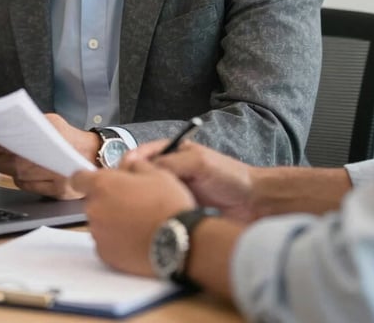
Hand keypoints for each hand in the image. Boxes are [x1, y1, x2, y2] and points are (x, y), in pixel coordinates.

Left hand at [0, 113, 99, 199]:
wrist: (96, 156)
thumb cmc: (71, 138)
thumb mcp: (53, 122)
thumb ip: (31, 124)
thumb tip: (2, 128)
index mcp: (52, 135)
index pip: (15, 139)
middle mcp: (54, 157)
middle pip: (14, 160)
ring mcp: (56, 177)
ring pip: (19, 175)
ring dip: (4, 168)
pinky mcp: (58, 192)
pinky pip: (29, 187)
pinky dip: (19, 180)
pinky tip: (17, 173)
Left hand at [71, 159, 195, 275]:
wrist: (180, 241)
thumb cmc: (169, 205)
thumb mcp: (157, 172)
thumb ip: (135, 164)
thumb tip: (129, 163)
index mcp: (103, 185)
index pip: (78, 178)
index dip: (87, 178)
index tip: (94, 181)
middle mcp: (95, 209)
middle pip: (93, 201)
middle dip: (108, 200)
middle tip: (132, 201)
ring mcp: (99, 234)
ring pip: (100, 222)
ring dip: (113, 220)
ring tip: (138, 221)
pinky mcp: (106, 255)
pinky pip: (106, 242)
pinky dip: (117, 240)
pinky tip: (137, 237)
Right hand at [125, 140, 256, 221]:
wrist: (253, 203)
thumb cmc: (229, 176)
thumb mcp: (199, 162)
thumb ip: (170, 162)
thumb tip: (141, 168)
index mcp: (172, 153)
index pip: (141, 155)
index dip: (128, 163)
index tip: (120, 173)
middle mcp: (169, 171)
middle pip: (139, 176)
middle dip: (129, 183)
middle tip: (123, 193)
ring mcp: (172, 192)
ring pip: (146, 195)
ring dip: (138, 200)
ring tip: (131, 208)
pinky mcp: (177, 211)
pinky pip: (157, 211)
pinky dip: (149, 214)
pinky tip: (145, 220)